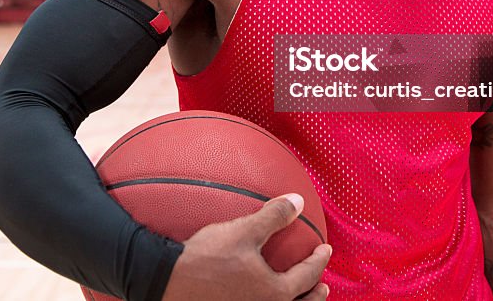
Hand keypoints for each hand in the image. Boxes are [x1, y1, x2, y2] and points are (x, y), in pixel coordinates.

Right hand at [162, 194, 331, 300]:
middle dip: (314, 294)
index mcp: (275, 292)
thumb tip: (297, 201)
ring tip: (298, 296)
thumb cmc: (206, 258)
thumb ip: (273, 216)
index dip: (319, 261)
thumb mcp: (243, 231)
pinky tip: (257, 293)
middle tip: (323, 285)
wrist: (168, 282)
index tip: (324, 250)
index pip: (307, 276)